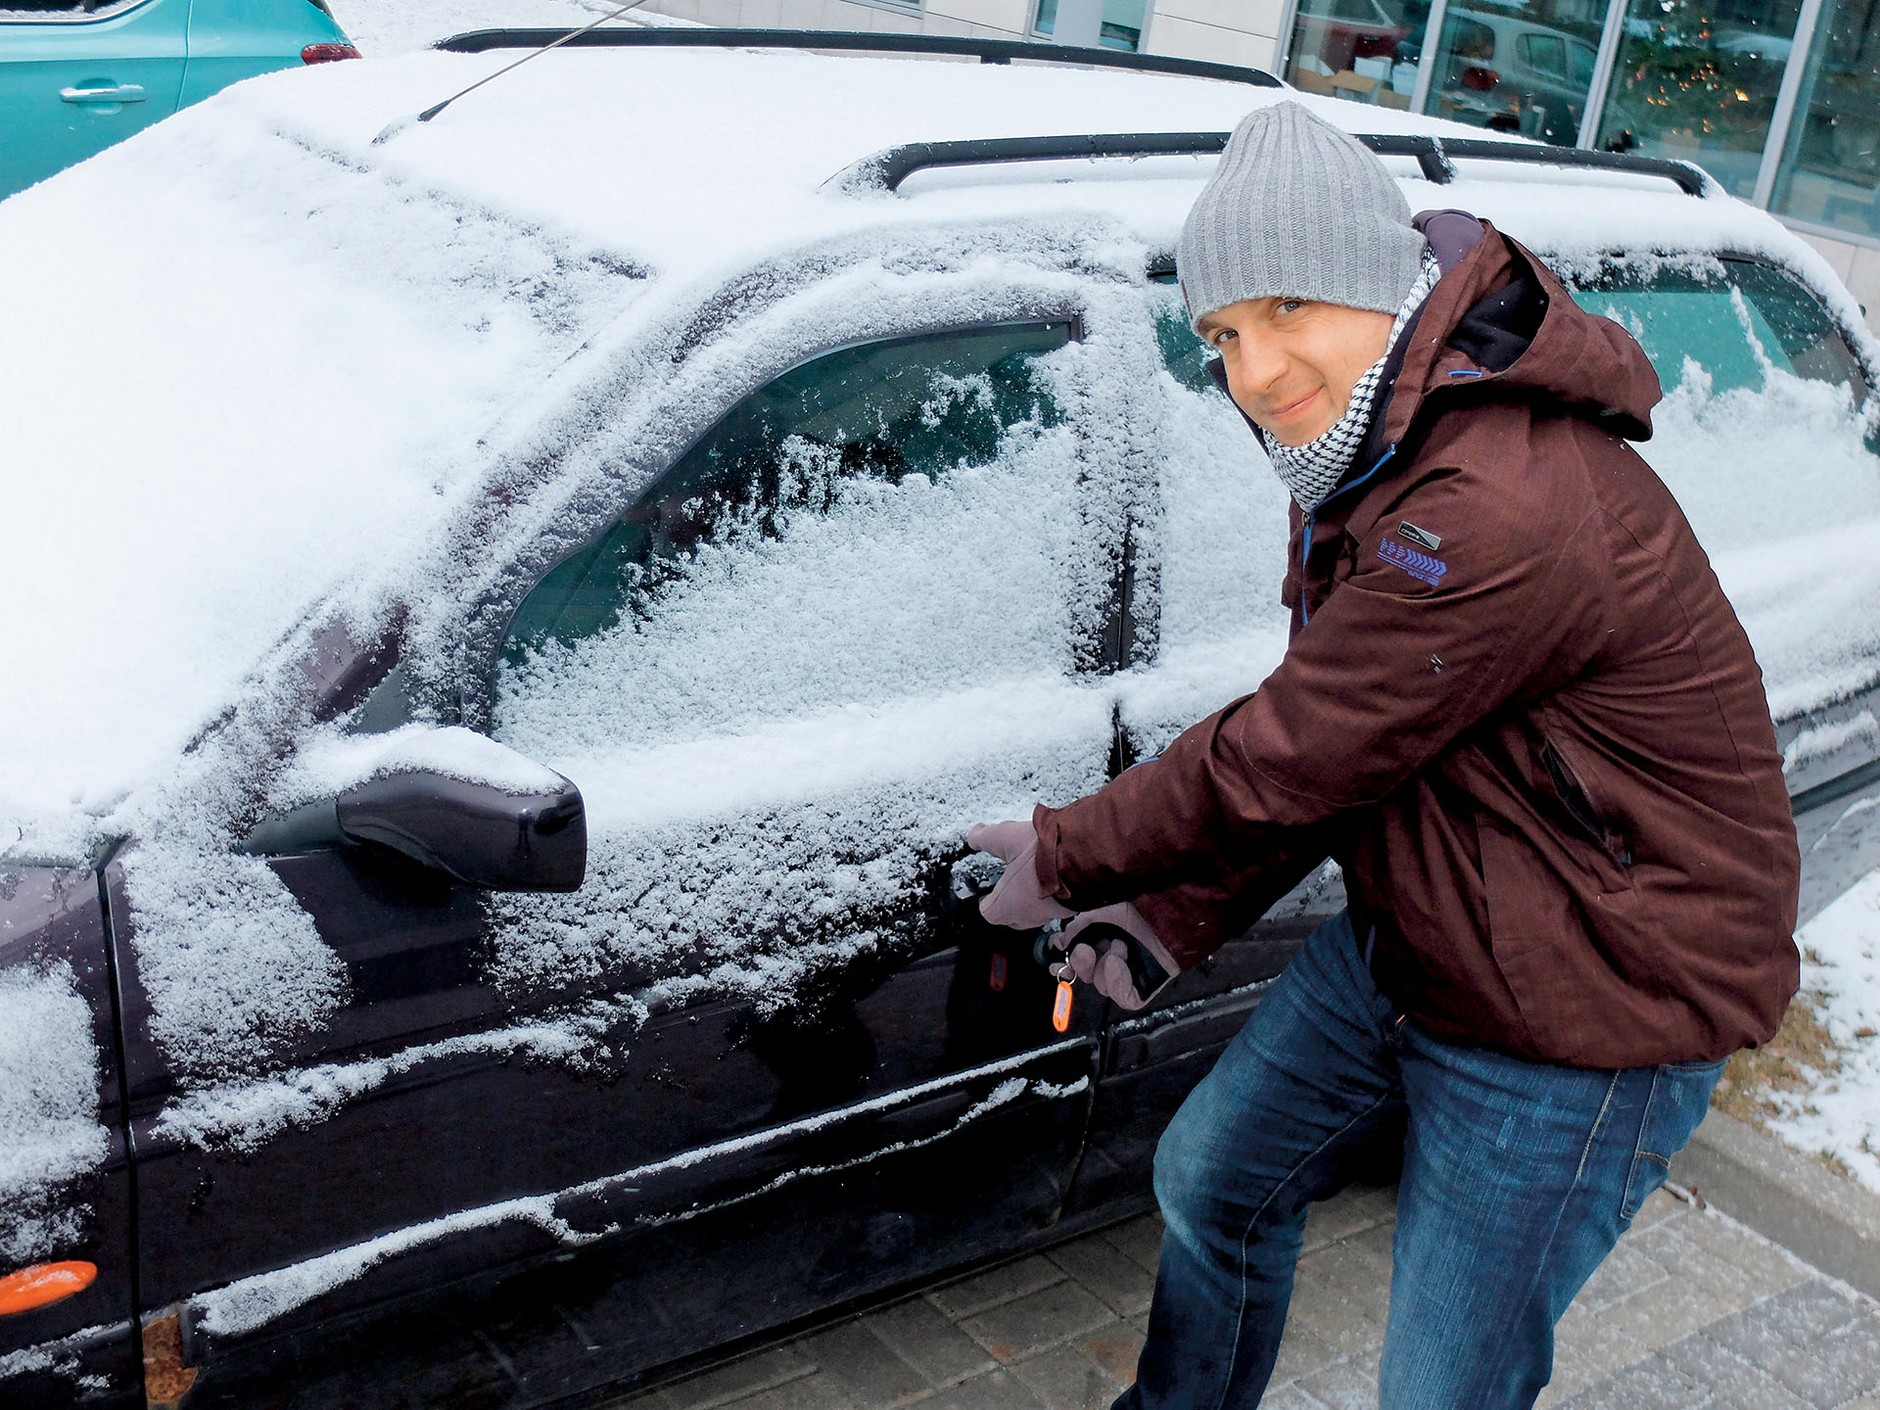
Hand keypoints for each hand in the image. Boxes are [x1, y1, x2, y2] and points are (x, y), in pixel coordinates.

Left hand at [966, 819, 1071, 929]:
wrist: (1087, 856)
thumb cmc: (1044, 854)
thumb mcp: (1005, 838)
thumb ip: (985, 837)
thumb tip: (974, 834)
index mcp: (1005, 906)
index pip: (988, 913)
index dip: (986, 902)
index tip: (986, 894)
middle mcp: (1028, 917)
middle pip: (1012, 917)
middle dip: (1010, 902)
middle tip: (1010, 885)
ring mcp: (1051, 914)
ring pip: (1036, 912)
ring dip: (1033, 897)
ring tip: (1034, 875)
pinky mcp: (1072, 907)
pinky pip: (1056, 904)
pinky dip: (1053, 892)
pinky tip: (1055, 874)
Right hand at [1051, 902, 1177, 1010]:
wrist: (1161, 911)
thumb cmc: (1134, 907)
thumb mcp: (1097, 912)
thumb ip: (1076, 928)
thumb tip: (1059, 943)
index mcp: (1101, 945)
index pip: (1077, 966)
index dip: (1064, 968)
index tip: (1056, 964)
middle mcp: (1113, 961)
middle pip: (1088, 977)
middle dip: (1082, 965)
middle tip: (1085, 951)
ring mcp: (1130, 975)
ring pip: (1103, 987)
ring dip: (1105, 967)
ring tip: (1120, 946)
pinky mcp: (1145, 987)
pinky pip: (1124, 998)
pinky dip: (1117, 983)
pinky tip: (1119, 963)